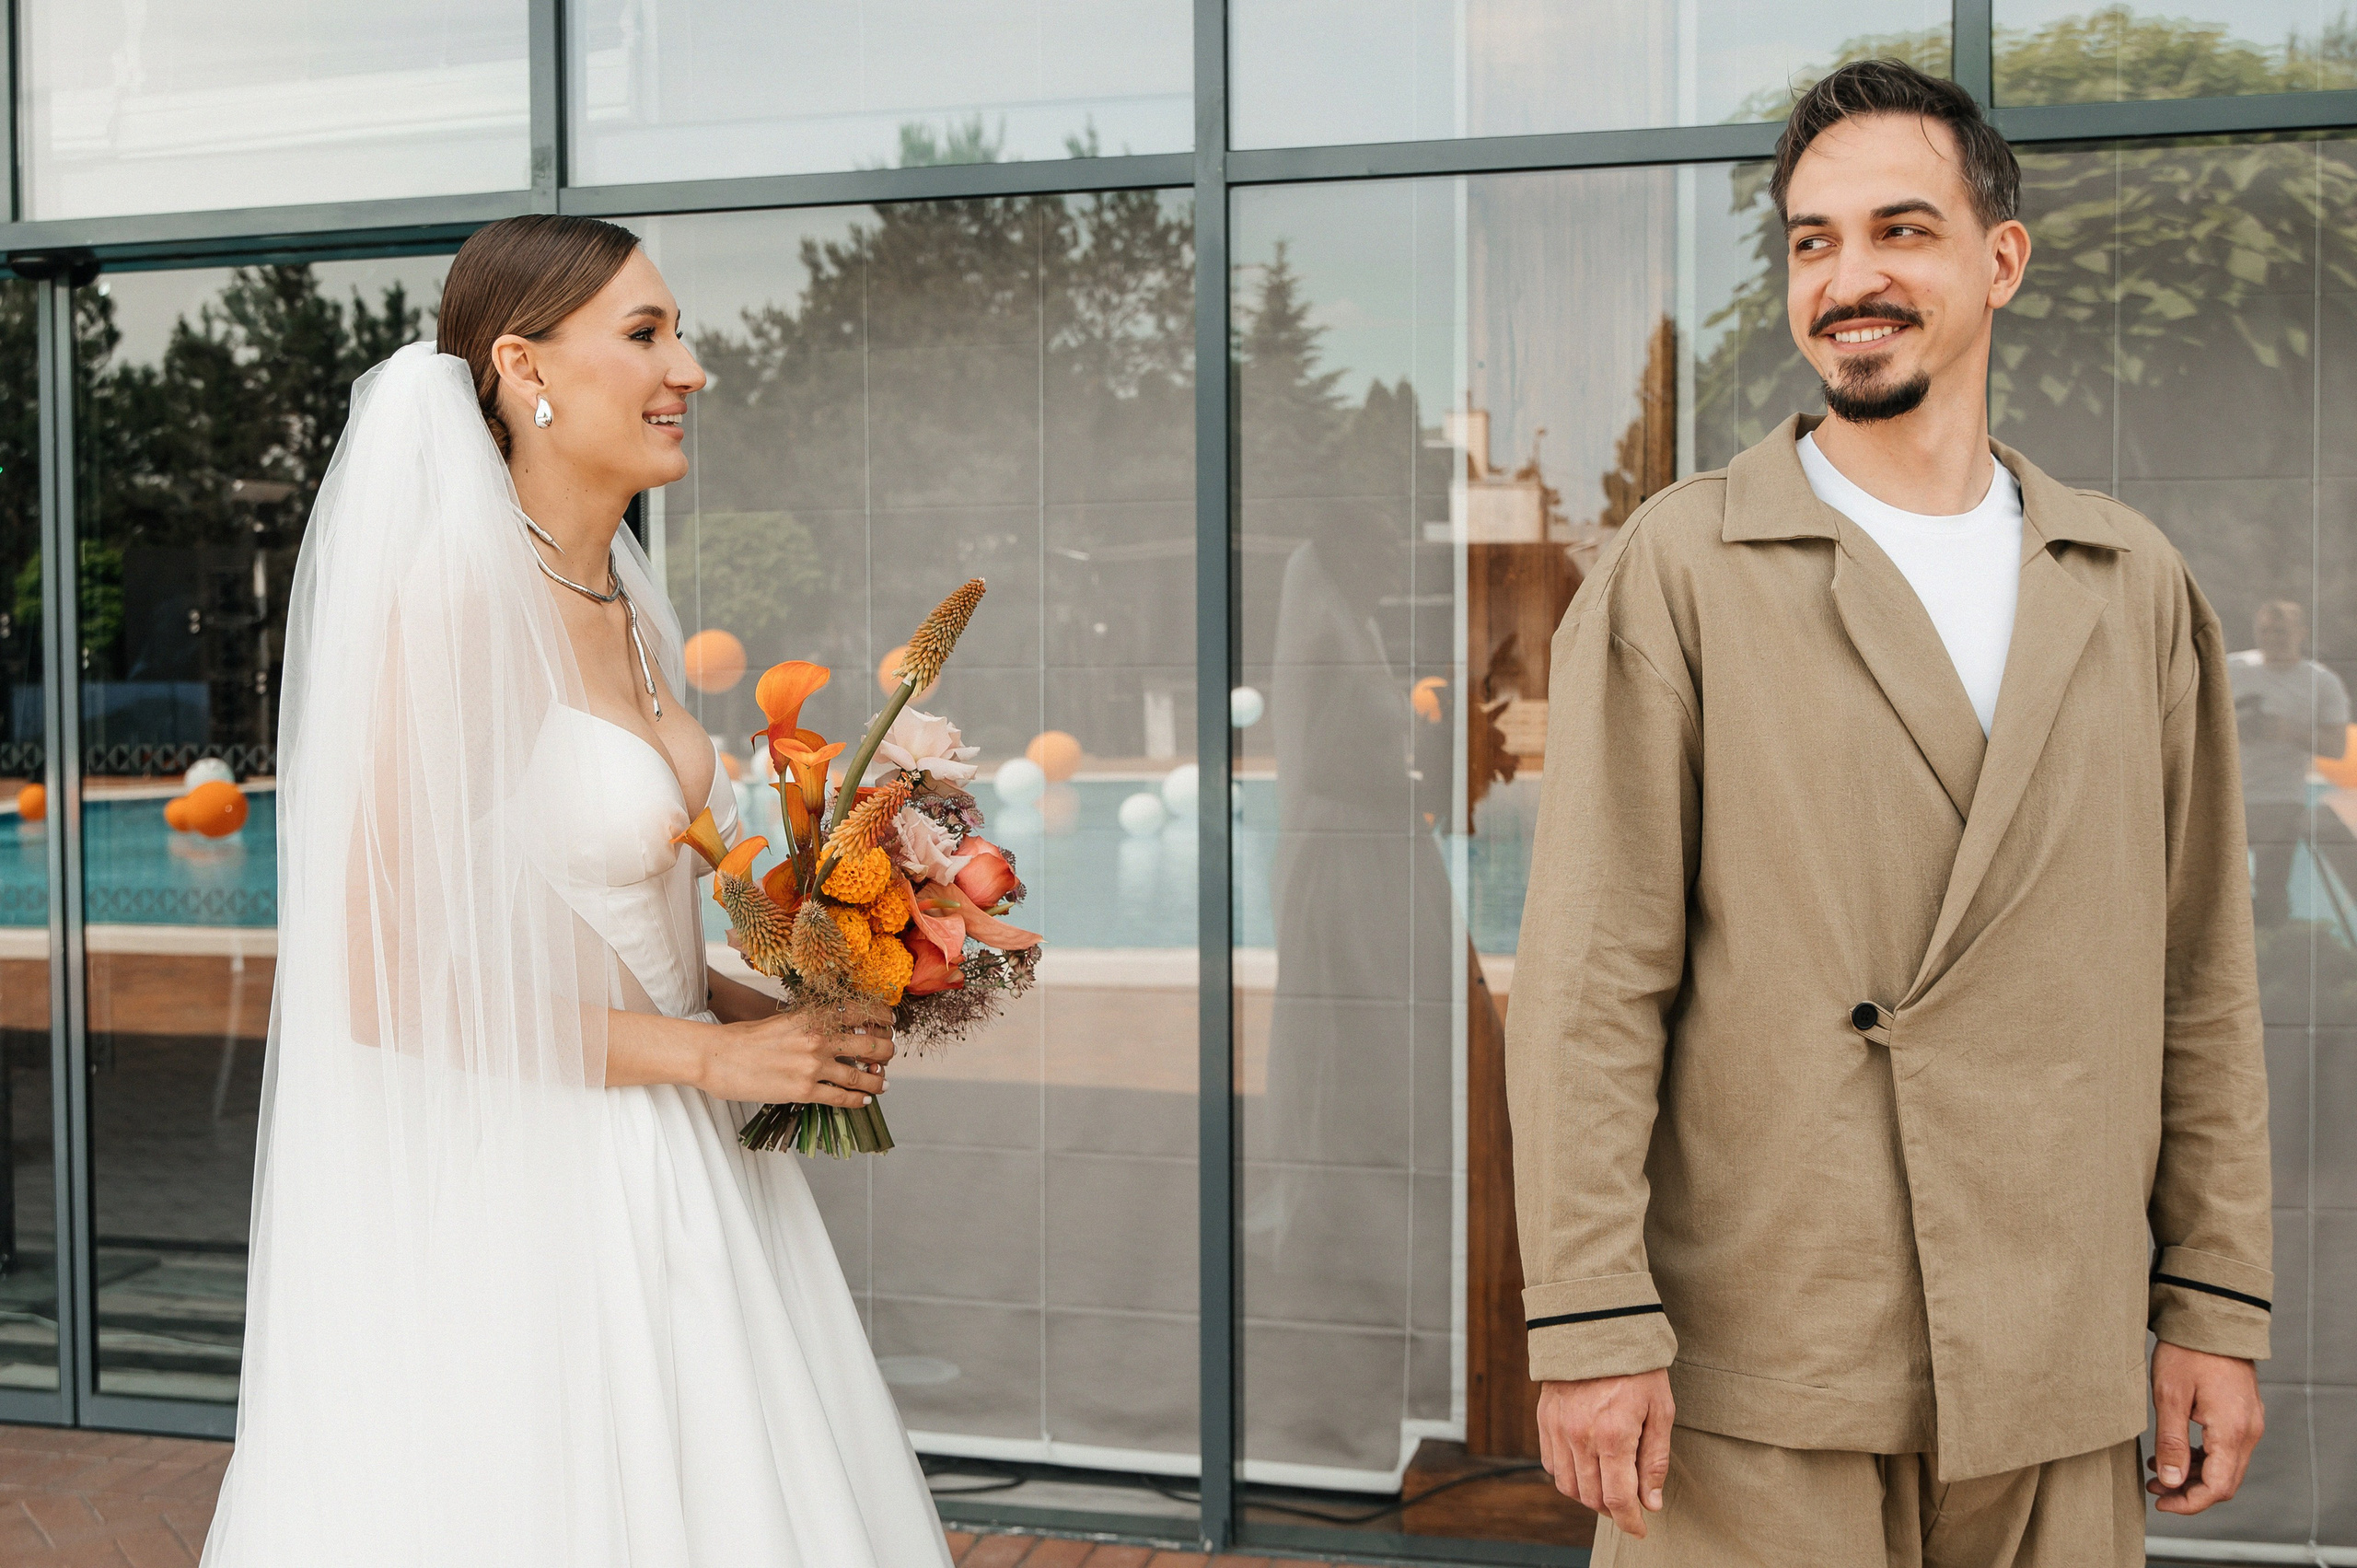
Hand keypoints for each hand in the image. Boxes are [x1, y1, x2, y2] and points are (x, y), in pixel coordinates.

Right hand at [694, 998, 896, 1106]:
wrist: (717, 1057)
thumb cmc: (745, 1037)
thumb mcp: (783, 1019)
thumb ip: (811, 1022)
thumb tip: (834, 1029)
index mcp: (814, 1015)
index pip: (862, 1013)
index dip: (883, 1019)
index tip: (890, 1024)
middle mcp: (819, 1038)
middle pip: (871, 1045)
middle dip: (887, 1051)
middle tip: (889, 1055)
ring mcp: (813, 1066)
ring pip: (861, 1076)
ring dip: (878, 1082)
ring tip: (883, 1084)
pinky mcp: (804, 1091)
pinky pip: (841, 1098)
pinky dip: (857, 1101)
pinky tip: (863, 1102)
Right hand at [1537, 1370, 1673, 1538]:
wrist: (1597, 1328)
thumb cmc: (1637, 1369)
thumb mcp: (1660, 1411)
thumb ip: (1654, 1460)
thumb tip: (1650, 1502)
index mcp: (1613, 1435)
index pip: (1617, 1499)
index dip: (1629, 1522)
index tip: (1639, 1529)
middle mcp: (1580, 1436)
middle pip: (1591, 1497)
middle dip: (1613, 1510)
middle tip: (1629, 1504)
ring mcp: (1558, 1429)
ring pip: (1568, 1486)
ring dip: (1589, 1496)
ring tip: (1607, 1486)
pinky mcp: (1545, 1420)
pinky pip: (1551, 1464)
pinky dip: (1568, 1476)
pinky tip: (1586, 1468)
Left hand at [2149, 1341, 2262, 1514]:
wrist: (2211, 1319)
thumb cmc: (2187, 1352)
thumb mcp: (2169, 1396)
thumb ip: (2171, 1442)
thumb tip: (2170, 1481)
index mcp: (2231, 1431)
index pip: (2217, 1487)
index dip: (2189, 1503)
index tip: (2160, 1502)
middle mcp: (2248, 1432)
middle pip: (2224, 1482)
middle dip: (2189, 1491)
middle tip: (2154, 1488)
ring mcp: (2249, 1423)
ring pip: (2225, 1466)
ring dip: (2194, 1474)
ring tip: (2157, 1470)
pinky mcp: (2243, 1415)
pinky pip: (2226, 1449)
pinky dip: (2202, 1457)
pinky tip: (2174, 1451)